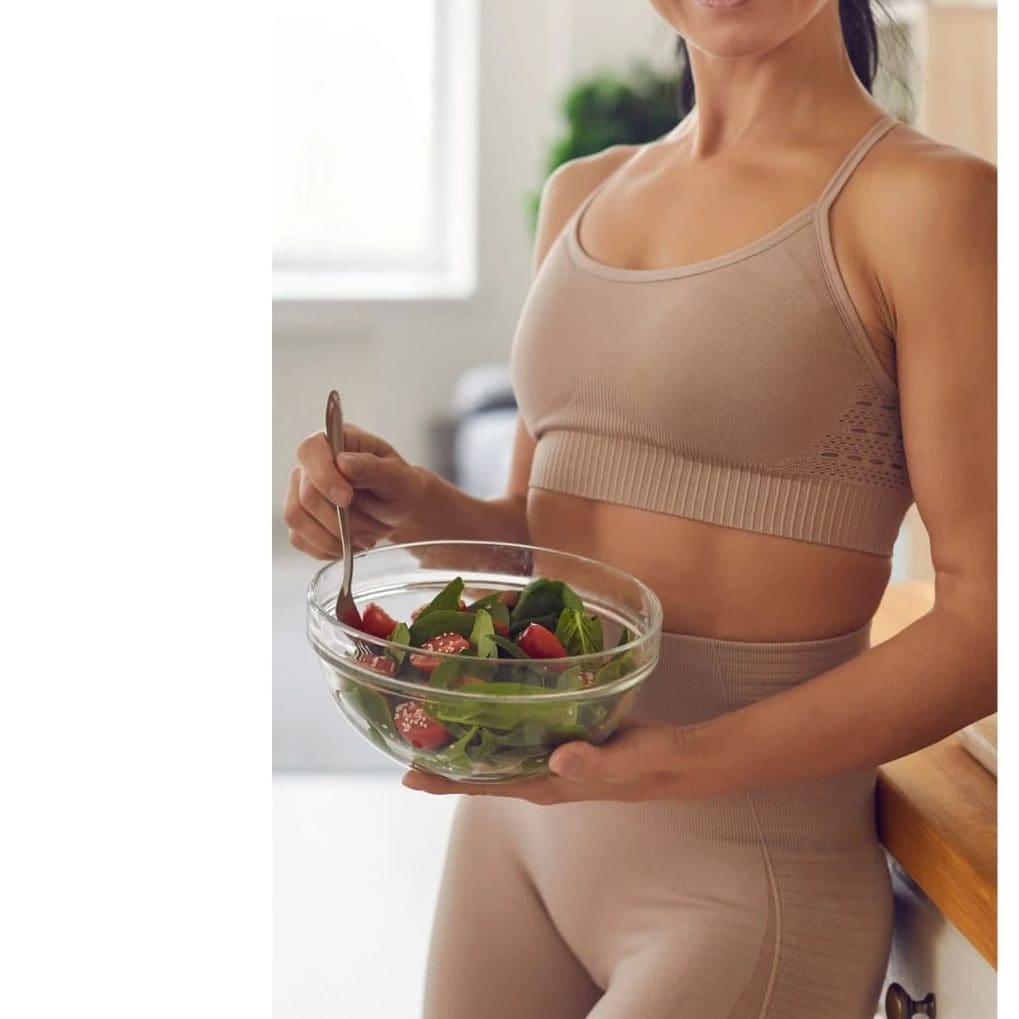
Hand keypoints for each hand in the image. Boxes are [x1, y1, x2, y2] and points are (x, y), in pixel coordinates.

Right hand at [283, 424, 427, 558]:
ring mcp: (299, 492)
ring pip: (298, 520)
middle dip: (342, 521)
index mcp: (334, 442)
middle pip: (306, 496)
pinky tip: (350, 544)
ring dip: (335, 538)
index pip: (310, 452)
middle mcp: (311, 465)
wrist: (398, 511)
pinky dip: (328, 548)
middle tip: (373, 529)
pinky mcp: (300, 520)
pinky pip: (301, 540)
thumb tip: (344, 463)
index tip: (347, 498)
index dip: (324, 477)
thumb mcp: (397, 477)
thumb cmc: (398, 487)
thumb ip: (372, 468)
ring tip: (364, 539)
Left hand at [401, 719, 695, 804]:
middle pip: (478, 770)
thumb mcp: (625, 761)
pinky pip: (516, 730)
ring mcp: (547, 758)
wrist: (676, 761)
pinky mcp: (559, 737)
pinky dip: (494, 717)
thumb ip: (594, 761)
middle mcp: (538, 774)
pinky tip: (483, 695)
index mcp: (546, 784)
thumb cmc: (649, 763)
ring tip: (430, 714)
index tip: (407, 774)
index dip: (445, 781)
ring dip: (463, 736)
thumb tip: (558, 757)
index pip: (484, 786)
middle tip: (401, 734)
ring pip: (494, 750)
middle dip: (442, 757)